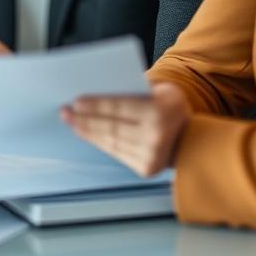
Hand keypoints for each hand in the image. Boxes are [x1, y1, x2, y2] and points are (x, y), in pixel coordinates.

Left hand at [60, 82, 190, 176]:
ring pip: (111, 141)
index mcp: (161, 112)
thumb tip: (99, 86)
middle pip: (112, 126)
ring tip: (72, 122)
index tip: (76, 102)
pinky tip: (87, 134)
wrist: (190, 138)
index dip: (96, 105)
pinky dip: (99, 143)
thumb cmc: (169, 107)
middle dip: (84, 119)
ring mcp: (151, 156)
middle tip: (66, 112)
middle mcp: (156, 136)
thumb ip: (135, 88)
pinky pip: (116, 153)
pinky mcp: (145, 169)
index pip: (121, 107)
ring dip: (88, 132)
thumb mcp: (161, 90)